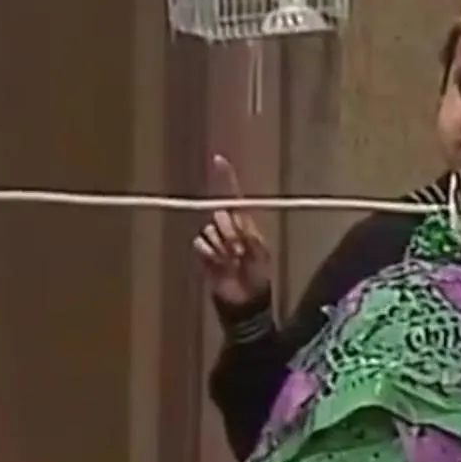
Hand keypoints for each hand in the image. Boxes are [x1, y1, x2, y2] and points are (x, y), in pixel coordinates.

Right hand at [193, 155, 271, 306]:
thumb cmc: (258, 277)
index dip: (226, 178)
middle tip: (239, 252)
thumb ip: (248, 234)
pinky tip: (219, 265)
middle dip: (230, 232)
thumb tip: (232, 219)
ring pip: (209, 230)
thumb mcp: (260, 253)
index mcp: (245, 223)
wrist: (245, 302)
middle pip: (220, 214)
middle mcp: (228, 228)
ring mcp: (215, 240)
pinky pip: (200, 244)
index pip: (234, 197)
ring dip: (221, 247)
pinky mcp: (204, 253)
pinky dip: (209, 254)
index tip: (218, 159)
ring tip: (231, 262)